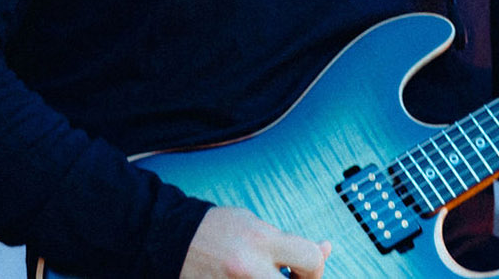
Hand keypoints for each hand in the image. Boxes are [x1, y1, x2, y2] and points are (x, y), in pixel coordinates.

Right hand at [179, 205, 331, 278]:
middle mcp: (249, 267)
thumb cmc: (220, 230)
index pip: (311, 258)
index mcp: (261, 241)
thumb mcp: (256, 226)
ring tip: (268, 277)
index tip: (302, 270)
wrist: (171, 239)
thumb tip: (326, 248)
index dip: (316, 267)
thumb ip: (289, 241)